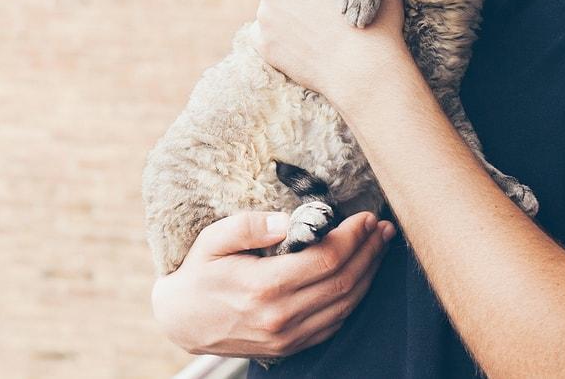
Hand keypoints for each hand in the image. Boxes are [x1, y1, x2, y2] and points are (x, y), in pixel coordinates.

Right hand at [151, 209, 395, 358]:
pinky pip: (334, 324)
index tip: (366, 217)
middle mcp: (280, 316)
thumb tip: (287, 219)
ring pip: (345, 305)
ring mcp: (287, 337)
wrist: (181, 321)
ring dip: (368, 274)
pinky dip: (354, 298)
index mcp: (263, 286)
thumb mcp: (214, 239)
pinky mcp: (290, 347)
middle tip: (382, 228)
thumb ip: (249, 225)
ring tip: (379, 247)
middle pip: (343, 281)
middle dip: (369, 251)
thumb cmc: (201, 272)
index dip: (352, 237)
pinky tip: (361, 275)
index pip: (326, 259)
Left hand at [253, 0, 409, 101]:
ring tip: (321, 26)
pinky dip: (284, 36)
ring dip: (293, 9)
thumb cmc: (375, 18)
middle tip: (328, 1)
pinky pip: (268, 32)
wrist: (363, 70)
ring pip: (276, 3)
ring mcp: (264, 14)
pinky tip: (307, 43)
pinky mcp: (263, 43)